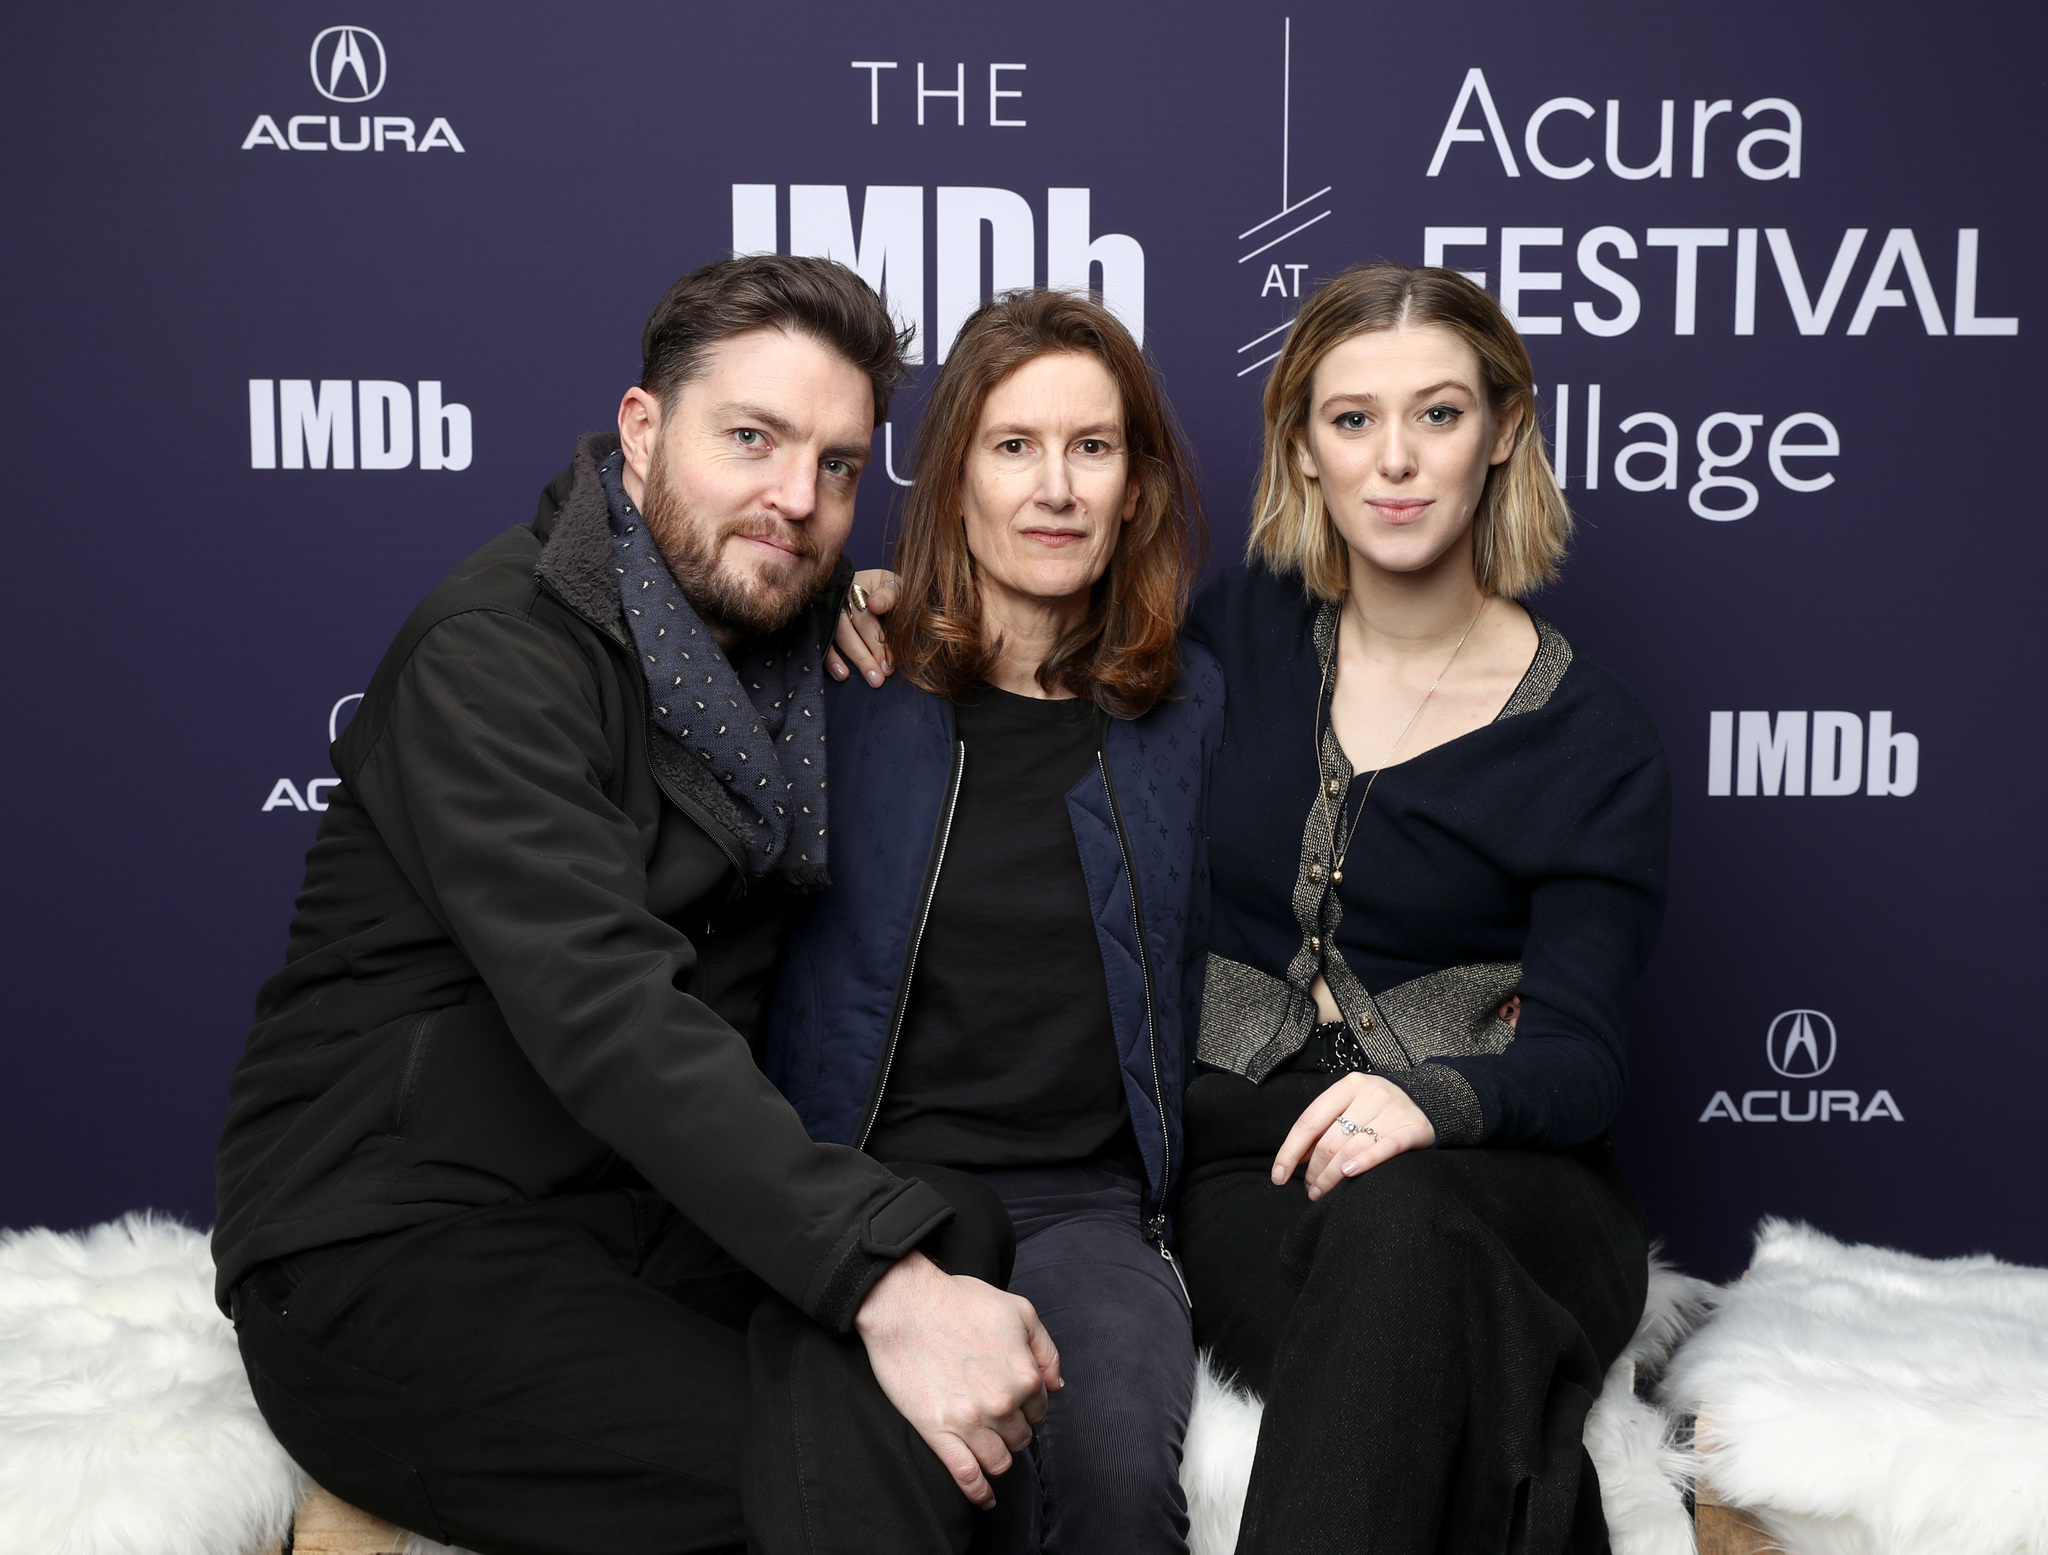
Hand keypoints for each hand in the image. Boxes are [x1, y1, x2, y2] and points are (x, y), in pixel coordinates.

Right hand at [827, 569, 899, 686]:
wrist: (866, 585)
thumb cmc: (884, 590)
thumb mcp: (893, 585)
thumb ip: (890, 594)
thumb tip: (875, 605)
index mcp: (858, 585)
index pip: (865, 616)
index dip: (877, 642)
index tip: (889, 663)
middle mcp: (838, 596)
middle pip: (848, 629)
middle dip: (865, 656)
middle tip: (878, 679)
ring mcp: (826, 609)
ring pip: (836, 637)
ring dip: (851, 660)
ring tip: (868, 678)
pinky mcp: (819, 622)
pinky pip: (822, 641)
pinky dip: (830, 660)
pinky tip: (841, 674)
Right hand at [854, 1249, 1062, 1507]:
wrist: (904, 1304)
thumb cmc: (959, 1301)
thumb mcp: (1018, 1310)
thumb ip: (1045, 1349)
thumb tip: (1057, 1385)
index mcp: (1024, 1375)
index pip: (1040, 1408)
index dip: (1028, 1401)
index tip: (1011, 1393)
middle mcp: (1002, 1403)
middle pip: (1021, 1437)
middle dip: (1013, 1427)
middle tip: (994, 1412)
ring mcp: (970, 1422)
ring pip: (1000, 1461)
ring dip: (998, 1455)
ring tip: (988, 1443)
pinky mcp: (938, 1432)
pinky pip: (967, 1476)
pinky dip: (978, 1492)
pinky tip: (984, 1498)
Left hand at [1272, 1072, 1435, 1200]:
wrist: (1430, 1101)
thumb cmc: (1379, 1110)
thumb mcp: (1350, 1107)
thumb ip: (1324, 1127)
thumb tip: (1294, 1158)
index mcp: (1348, 1086)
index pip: (1309, 1121)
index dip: (1290, 1151)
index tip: (1279, 1176)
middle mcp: (1371, 1094)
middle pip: (1330, 1140)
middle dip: (1314, 1170)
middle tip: (1309, 1189)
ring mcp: (1394, 1110)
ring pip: (1352, 1148)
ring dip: (1331, 1176)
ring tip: (1322, 1192)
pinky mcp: (1415, 1127)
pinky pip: (1386, 1148)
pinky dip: (1365, 1162)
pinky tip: (1349, 1175)